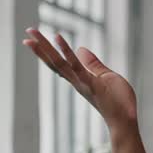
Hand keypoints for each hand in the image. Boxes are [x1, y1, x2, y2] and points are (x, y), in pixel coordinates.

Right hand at [22, 28, 136, 129]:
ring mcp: (82, 83)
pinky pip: (76, 66)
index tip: (35, 39)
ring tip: (32, 33)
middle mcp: (76, 81)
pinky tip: (57, 37)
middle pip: (54, 62)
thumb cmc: (118, 101)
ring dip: (44, 47)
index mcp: (79, 79)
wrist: (125, 121)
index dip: (47, 52)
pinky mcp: (91, 84)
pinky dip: (65, 51)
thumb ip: (93, 64)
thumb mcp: (106, 77)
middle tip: (28, 31)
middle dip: (40, 47)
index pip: (60, 63)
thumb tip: (80, 49)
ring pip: (58, 63)